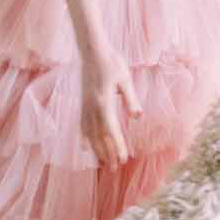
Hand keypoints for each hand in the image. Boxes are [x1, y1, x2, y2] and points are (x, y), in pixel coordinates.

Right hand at [80, 51, 142, 168]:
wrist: (92, 51)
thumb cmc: (111, 62)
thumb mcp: (125, 79)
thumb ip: (130, 99)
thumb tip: (137, 118)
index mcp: (104, 102)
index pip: (111, 130)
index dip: (117, 146)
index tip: (124, 159)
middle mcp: (92, 107)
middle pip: (99, 136)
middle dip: (108, 154)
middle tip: (116, 169)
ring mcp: (85, 106)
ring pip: (89, 134)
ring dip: (97, 149)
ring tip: (104, 163)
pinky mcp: (82, 103)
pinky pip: (82, 126)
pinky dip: (84, 138)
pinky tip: (85, 147)